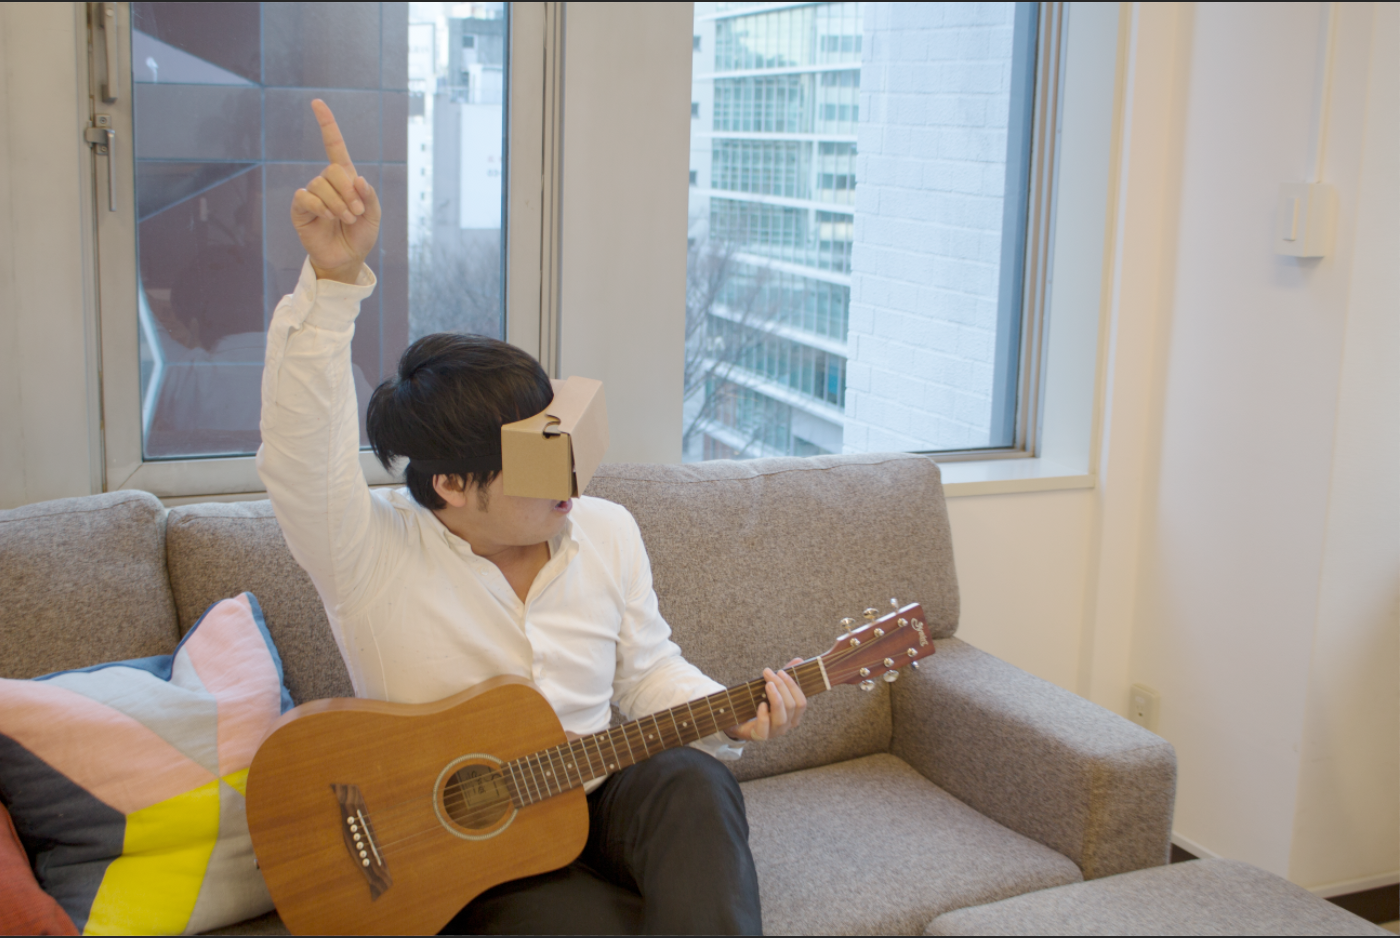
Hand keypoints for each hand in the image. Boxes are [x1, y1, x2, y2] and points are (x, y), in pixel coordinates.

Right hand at [290, 99, 381, 282]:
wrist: (346, 258)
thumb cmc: (360, 235)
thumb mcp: (374, 215)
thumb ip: (369, 196)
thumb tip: (358, 179)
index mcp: (345, 179)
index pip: (334, 146)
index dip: (326, 124)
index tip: (317, 103)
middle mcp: (326, 182)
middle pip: (332, 170)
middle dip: (348, 192)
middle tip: (356, 212)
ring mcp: (312, 194)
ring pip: (320, 185)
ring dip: (338, 204)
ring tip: (346, 219)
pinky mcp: (300, 209)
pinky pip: (306, 197)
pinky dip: (320, 206)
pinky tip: (328, 217)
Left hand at [727, 659, 806, 741]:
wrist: (739, 721)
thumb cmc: (760, 703)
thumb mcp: (772, 689)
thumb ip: (785, 677)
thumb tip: (799, 660)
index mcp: (793, 715)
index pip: (801, 702)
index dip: (793, 686)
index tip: (781, 671)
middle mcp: (787, 725)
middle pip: (791, 706)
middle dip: (782, 687)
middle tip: (769, 673)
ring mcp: (774, 732)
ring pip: (781, 717)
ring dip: (776, 698)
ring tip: (767, 684)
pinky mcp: (760, 735)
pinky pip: (765, 728)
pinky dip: (764, 715)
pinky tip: (761, 704)